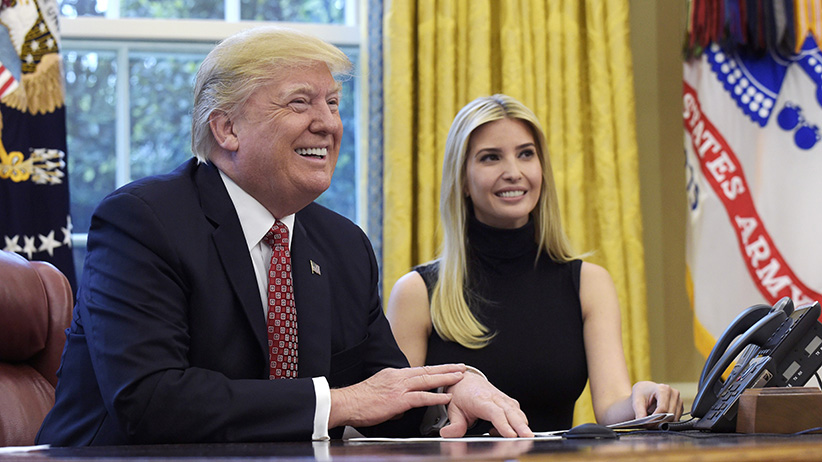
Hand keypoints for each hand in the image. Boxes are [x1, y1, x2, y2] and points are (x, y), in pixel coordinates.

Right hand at [329, 364, 465, 427]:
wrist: (346, 403)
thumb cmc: (359, 401)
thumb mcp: (379, 392)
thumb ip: (395, 397)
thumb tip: (403, 406)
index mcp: (393, 375)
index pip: (419, 370)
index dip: (435, 369)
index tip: (447, 368)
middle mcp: (398, 377)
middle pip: (427, 371)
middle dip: (446, 369)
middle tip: (461, 367)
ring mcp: (398, 387)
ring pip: (427, 380)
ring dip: (445, 378)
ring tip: (459, 377)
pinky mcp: (398, 400)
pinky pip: (421, 397)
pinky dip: (435, 397)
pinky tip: (445, 397)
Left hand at [440, 371, 532, 437]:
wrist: (465, 380)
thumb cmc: (460, 394)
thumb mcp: (453, 409)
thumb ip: (454, 424)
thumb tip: (448, 434)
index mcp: (480, 399)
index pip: (495, 412)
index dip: (503, 424)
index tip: (510, 435)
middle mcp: (494, 397)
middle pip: (511, 412)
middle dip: (521, 426)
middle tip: (528, 438)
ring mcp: (503, 399)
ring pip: (517, 411)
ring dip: (523, 424)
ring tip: (526, 438)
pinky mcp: (508, 402)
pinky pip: (517, 412)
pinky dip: (519, 422)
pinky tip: (510, 432)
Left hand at [630, 381, 683, 420]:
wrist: (647, 390)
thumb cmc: (642, 393)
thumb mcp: (637, 400)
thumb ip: (640, 411)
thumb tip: (642, 422)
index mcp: (664, 389)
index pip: (663, 409)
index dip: (655, 419)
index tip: (646, 424)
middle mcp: (674, 394)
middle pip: (670, 414)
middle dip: (658, 422)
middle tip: (648, 426)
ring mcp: (679, 400)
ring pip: (674, 419)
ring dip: (663, 424)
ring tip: (652, 424)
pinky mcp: (680, 407)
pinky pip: (676, 419)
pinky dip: (667, 422)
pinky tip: (658, 420)